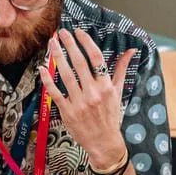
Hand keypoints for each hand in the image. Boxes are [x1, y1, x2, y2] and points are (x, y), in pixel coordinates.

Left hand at [44, 29, 134, 169]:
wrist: (104, 142)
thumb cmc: (111, 116)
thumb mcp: (118, 92)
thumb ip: (121, 69)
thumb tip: (132, 51)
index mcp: (106, 86)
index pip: (96, 58)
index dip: (86, 43)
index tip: (78, 32)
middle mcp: (93, 93)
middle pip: (79, 63)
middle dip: (69, 45)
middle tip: (61, 32)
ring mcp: (79, 102)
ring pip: (66, 75)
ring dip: (57, 57)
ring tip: (52, 43)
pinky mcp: (67, 111)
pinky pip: (55, 93)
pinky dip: (48, 80)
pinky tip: (43, 67)